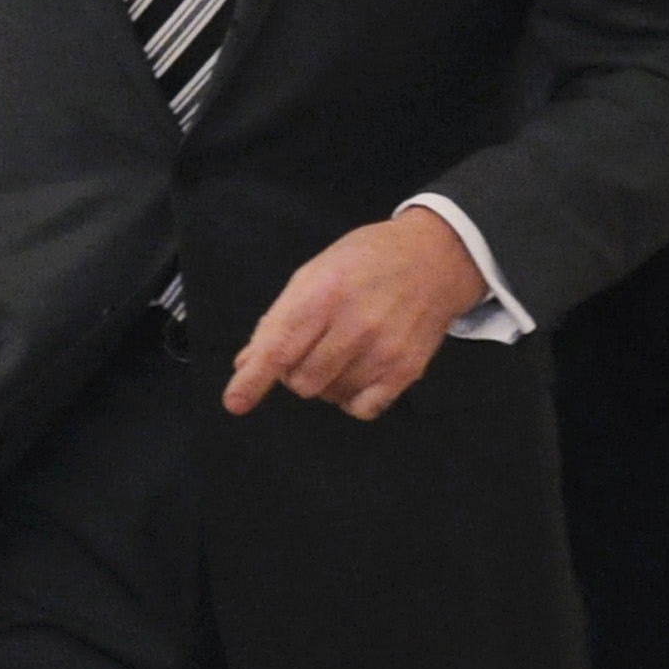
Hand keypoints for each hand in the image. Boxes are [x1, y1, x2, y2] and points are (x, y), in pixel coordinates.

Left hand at [225, 208, 488, 421]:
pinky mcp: (408, 370)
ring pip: (329, 395)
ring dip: (322, 382)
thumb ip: (278, 319)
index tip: (235, 403)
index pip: (280, 347)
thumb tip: (246, 363)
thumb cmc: (364, 260)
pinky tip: (355, 373)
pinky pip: (362, 409)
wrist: (434, 259)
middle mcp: (354, 326)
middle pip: (301, 381)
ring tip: (337, 351)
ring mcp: (384, 351)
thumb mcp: (313, 273)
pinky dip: (350, 399)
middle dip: (292, 372)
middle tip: (307, 347)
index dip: (254, 379)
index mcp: (323, 294)